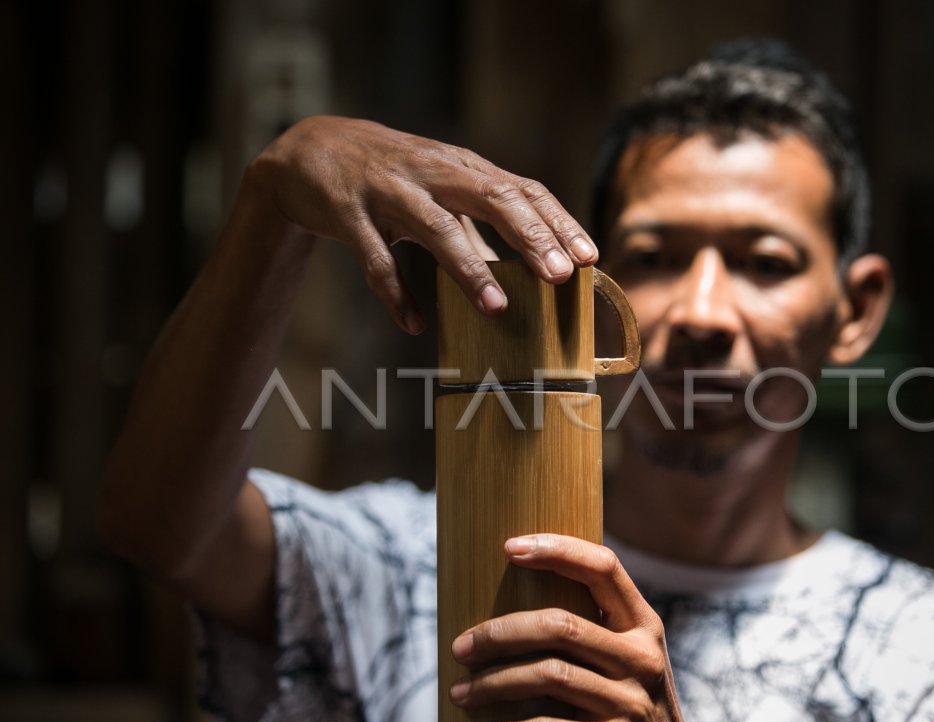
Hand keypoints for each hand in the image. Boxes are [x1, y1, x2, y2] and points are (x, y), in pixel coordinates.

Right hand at [245, 116, 598, 332]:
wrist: (308, 150)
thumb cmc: (391, 175)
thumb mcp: (440, 185)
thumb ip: (483, 218)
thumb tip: (535, 260)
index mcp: (461, 167)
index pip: (521, 189)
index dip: (557, 222)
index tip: (587, 257)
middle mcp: (431, 172)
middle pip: (490, 197)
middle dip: (527, 237)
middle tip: (558, 276)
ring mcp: (388, 190)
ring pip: (435, 228)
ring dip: (468, 269)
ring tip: (497, 308)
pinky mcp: (348, 213)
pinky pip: (375, 259)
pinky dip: (396, 293)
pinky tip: (415, 322)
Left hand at [449, 534, 750, 721]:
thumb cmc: (627, 710)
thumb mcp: (627, 663)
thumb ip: (590, 633)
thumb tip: (502, 605)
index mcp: (644, 626)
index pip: (604, 568)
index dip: (558, 550)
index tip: (509, 547)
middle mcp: (643, 658)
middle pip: (561, 626)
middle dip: (500, 633)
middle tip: (460, 647)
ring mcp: (632, 704)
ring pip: (548, 676)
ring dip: (492, 684)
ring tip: (459, 693)